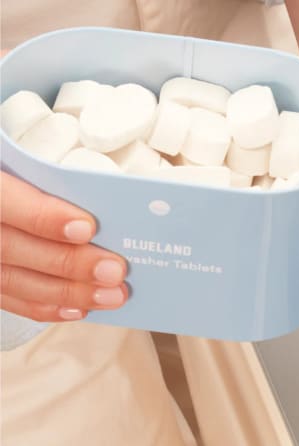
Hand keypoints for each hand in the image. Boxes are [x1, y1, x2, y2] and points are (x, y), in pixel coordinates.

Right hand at [1, 173, 127, 320]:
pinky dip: (45, 306)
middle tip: (114, 270)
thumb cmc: (14, 175)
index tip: (87, 228)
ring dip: (66, 291)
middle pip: (10, 248)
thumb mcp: (13, 158)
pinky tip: (79, 308)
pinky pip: (6, 298)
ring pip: (10, 279)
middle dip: (68, 263)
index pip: (5, 201)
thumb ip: (51, 183)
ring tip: (111, 295)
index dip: (44, 217)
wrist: (0, 185)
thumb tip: (100, 206)